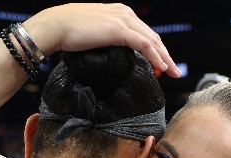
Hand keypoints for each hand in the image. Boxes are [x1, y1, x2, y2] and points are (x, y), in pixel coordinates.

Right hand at [22, 3, 179, 76]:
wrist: (56, 25)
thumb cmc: (68, 31)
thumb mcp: (93, 33)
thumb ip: (105, 38)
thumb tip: (109, 53)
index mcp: (120, 12)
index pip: (143, 32)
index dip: (155, 49)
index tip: (161, 65)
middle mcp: (125, 13)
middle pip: (152, 36)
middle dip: (165, 54)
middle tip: (174, 71)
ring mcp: (123, 20)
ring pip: (152, 40)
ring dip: (164, 57)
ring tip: (172, 72)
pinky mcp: (119, 29)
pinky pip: (144, 44)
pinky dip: (155, 57)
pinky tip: (161, 67)